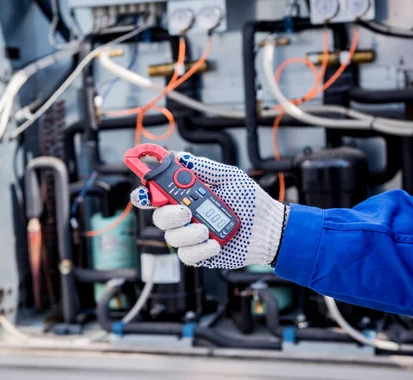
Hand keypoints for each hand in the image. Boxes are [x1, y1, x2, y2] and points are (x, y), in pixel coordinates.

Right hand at [130, 152, 286, 268]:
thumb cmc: (250, 201)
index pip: (156, 195)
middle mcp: (184, 217)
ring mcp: (190, 237)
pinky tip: (216, 244)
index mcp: (186, 196)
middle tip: (185, 211)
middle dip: (167, 214)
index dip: (143, 193)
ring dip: (188, 232)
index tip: (143, 191)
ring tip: (208, 229)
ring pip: (171, 237)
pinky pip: (186, 255)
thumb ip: (203, 168)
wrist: (269, 228)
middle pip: (158, 216)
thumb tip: (180, 157)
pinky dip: (200, 249)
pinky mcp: (199, 255)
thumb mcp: (229, 177)